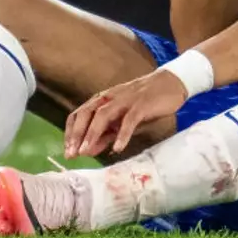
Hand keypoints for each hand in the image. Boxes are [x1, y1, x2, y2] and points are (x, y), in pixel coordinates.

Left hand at [64, 69, 188, 158]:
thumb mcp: (121, 120)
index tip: (67, 151)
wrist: (170, 84)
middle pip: (87, 113)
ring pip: (103, 115)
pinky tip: (118, 148)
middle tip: (72, 154)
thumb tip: (88, 151)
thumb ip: (105, 134)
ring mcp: (125, 100)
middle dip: (77, 134)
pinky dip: (122, 134)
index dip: (70, 132)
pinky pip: (129, 120)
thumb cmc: (144, 103)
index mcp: (103, 100)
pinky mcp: (141, 104)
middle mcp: (110, 98)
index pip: (79, 114)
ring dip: (93, 133)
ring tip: (86, 151)